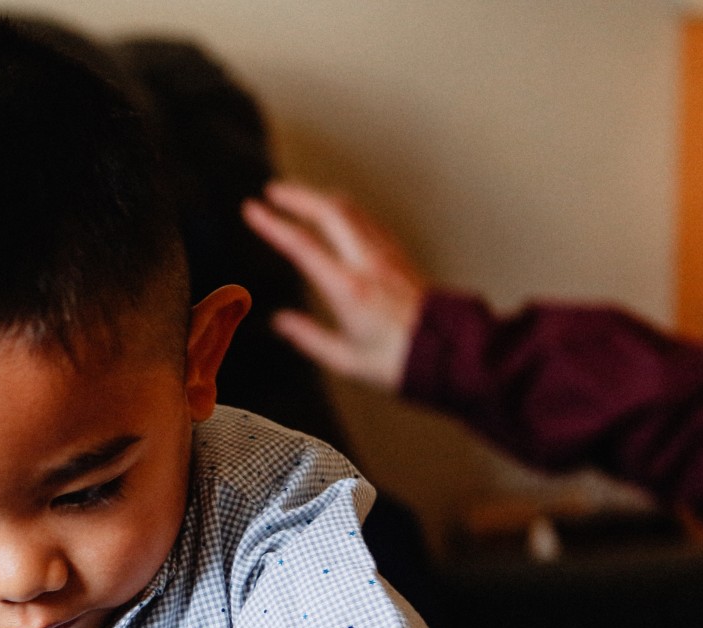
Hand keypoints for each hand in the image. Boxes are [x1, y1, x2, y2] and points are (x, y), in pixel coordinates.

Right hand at [241, 180, 427, 391]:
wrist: (449, 351)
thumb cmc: (398, 360)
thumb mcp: (344, 359)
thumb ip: (307, 337)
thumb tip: (280, 321)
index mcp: (348, 289)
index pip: (302, 246)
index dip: (273, 224)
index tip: (252, 210)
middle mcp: (368, 263)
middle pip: (330, 211)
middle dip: (297, 196)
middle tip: (272, 192)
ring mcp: (386, 255)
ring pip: (351, 210)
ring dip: (321, 198)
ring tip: (299, 197)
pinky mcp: (399, 256)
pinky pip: (367, 221)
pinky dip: (344, 210)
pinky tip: (337, 214)